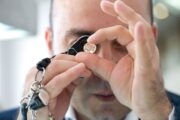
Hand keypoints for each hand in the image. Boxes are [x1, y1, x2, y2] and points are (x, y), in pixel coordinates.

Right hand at [21, 54, 90, 119]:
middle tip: (90, 66)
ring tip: (88, 70)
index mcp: (40, 71)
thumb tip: (82, 67)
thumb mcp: (63, 88)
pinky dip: (71, 74)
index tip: (88, 62)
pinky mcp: (40, 94)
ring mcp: (36, 83)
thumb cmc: (52, 105)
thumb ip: (70, 77)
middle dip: (75, 61)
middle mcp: (35, 74)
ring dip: (74, 66)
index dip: (74, 59)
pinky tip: (81, 70)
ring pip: (56, 66)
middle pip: (57, 60)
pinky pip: (58, 81)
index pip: (58, 58)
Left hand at [76, 0, 171, 118]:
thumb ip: (97, 63)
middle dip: (120, 12)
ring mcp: (147, 55)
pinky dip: (142, 38)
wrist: (143, 105)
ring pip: (140, 31)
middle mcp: (141, 48)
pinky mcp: (149, 66)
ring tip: (118, 5)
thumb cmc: (131, 88)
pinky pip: (146, 50)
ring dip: (129, 17)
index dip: (104, 31)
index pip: (119, 32)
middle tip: (105, 3)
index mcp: (132, 49)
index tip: (90, 39)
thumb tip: (80, 55)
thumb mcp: (110, 73)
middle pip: (132, 24)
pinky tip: (136, 27)